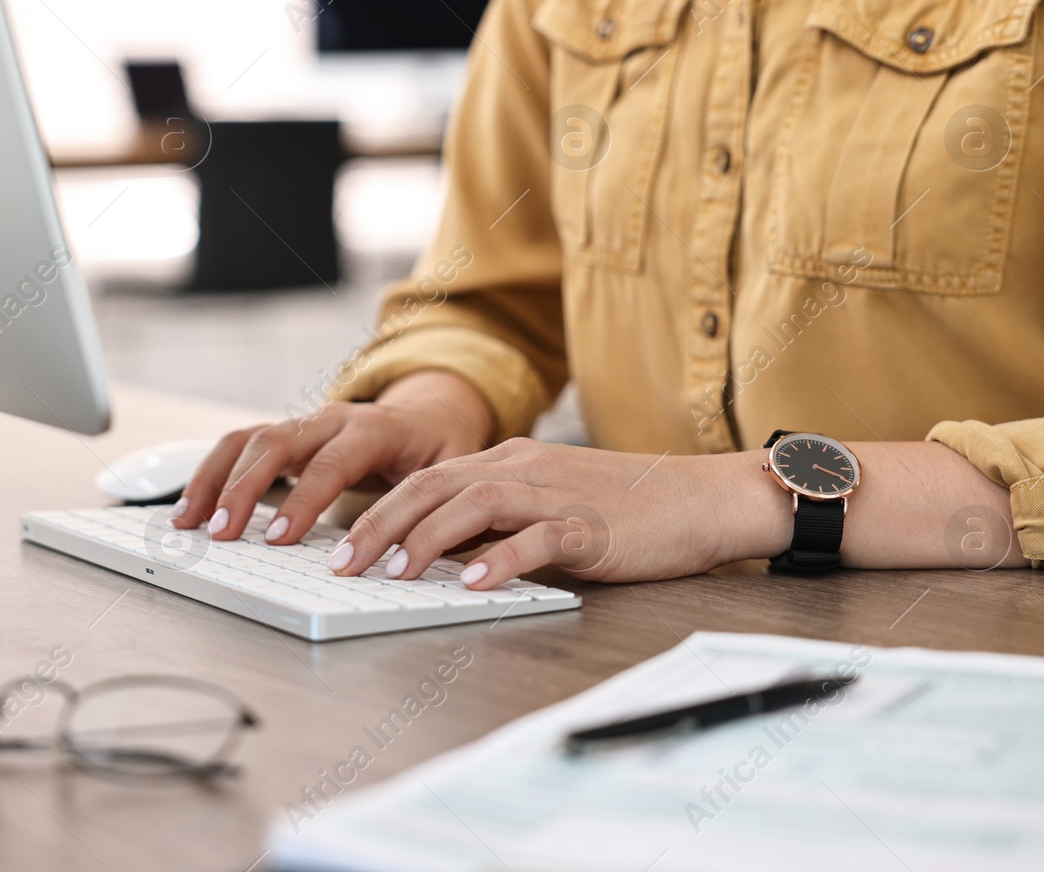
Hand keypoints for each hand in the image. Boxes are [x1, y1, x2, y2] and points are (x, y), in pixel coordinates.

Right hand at [171, 370, 492, 542]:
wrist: (431, 412)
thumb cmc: (439, 449)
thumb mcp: (451, 474)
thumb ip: (430, 508)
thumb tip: (414, 553)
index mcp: (375, 428)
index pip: (333, 462)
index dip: (305, 501)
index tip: (280, 538)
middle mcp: (332, 419)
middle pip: (276, 444)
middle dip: (244, 490)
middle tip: (223, 533)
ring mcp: (304, 424)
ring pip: (248, 440)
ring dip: (215, 480)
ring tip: (189, 521)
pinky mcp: (285, 435)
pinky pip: (238, 446)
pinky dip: (211, 475)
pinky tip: (191, 507)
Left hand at [328, 440, 784, 587]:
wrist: (703, 498)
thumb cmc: (626, 506)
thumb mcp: (547, 498)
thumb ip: (495, 516)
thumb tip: (438, 550)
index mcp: (509, 461)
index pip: (426, 477)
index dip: (377, 510)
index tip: (340, 546)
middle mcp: (524, 469)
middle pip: (433, 486)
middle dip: (380, 526)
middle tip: (344, 565)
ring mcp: (557, 495)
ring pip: (474, 504)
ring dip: (427, 540)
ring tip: (394, 574)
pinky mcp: (591, 527)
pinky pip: (537, 538)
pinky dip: (500, 559)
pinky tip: (474, 582)